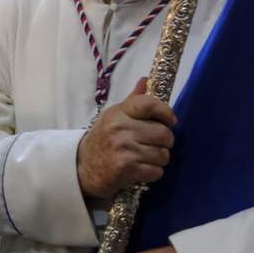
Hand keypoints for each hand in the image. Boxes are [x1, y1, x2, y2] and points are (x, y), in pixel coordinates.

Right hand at [77, 77, 175, 198]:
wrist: (83, 167)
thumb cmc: (102, 139)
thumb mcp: (114, 116)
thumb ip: (133, 100)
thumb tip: (146, 80)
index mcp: (119, 113)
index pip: (150, 104)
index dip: (166, 112)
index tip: (170, 120)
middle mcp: (121, 129)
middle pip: (164, 133)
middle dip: (165, 141)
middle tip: (155, 144)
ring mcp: (124, 149)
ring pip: (163, 154)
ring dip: (159, 159)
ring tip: (145, 157)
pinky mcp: (128, 168)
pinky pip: (157, 171)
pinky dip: (153, 173)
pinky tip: (141, 169)